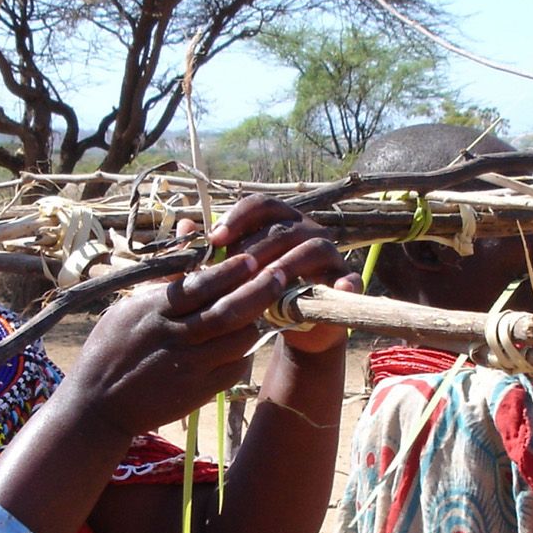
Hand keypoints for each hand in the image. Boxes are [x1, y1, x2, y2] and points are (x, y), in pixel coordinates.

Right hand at [65, 252, 285, 437]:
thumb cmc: (111, 347)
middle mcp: (172, 337)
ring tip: (264, 307)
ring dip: (254, 322)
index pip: (200, 286)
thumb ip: (166, 268)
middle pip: (227, 312)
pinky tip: (244, 341)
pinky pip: (234, 369)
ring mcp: (187, 367)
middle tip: (280, 274)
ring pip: (237, 340)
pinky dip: (244, 353)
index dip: (230, 271)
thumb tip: (190, 223)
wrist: (97, 406)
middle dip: (259, 291)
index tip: (251, 258)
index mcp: (151, 310)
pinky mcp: (197, 393)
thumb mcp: (129, 304)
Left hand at [201, 193, 360, 354]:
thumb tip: (183, 227)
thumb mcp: (231, 277)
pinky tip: (331, 291)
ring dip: (290, 264)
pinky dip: (344, 283)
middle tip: (236, 271)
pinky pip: (350, 278)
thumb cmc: (258, 295)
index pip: (261, 204)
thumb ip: (207, 255)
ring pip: (314, 247)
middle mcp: (306, 231)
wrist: (296, 327)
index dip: (238, 217)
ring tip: (269, 282)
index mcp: (278, 222)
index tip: (214, 240)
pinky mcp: (347, 280)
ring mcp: (330, 254)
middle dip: (258, 248)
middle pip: (283, 228)